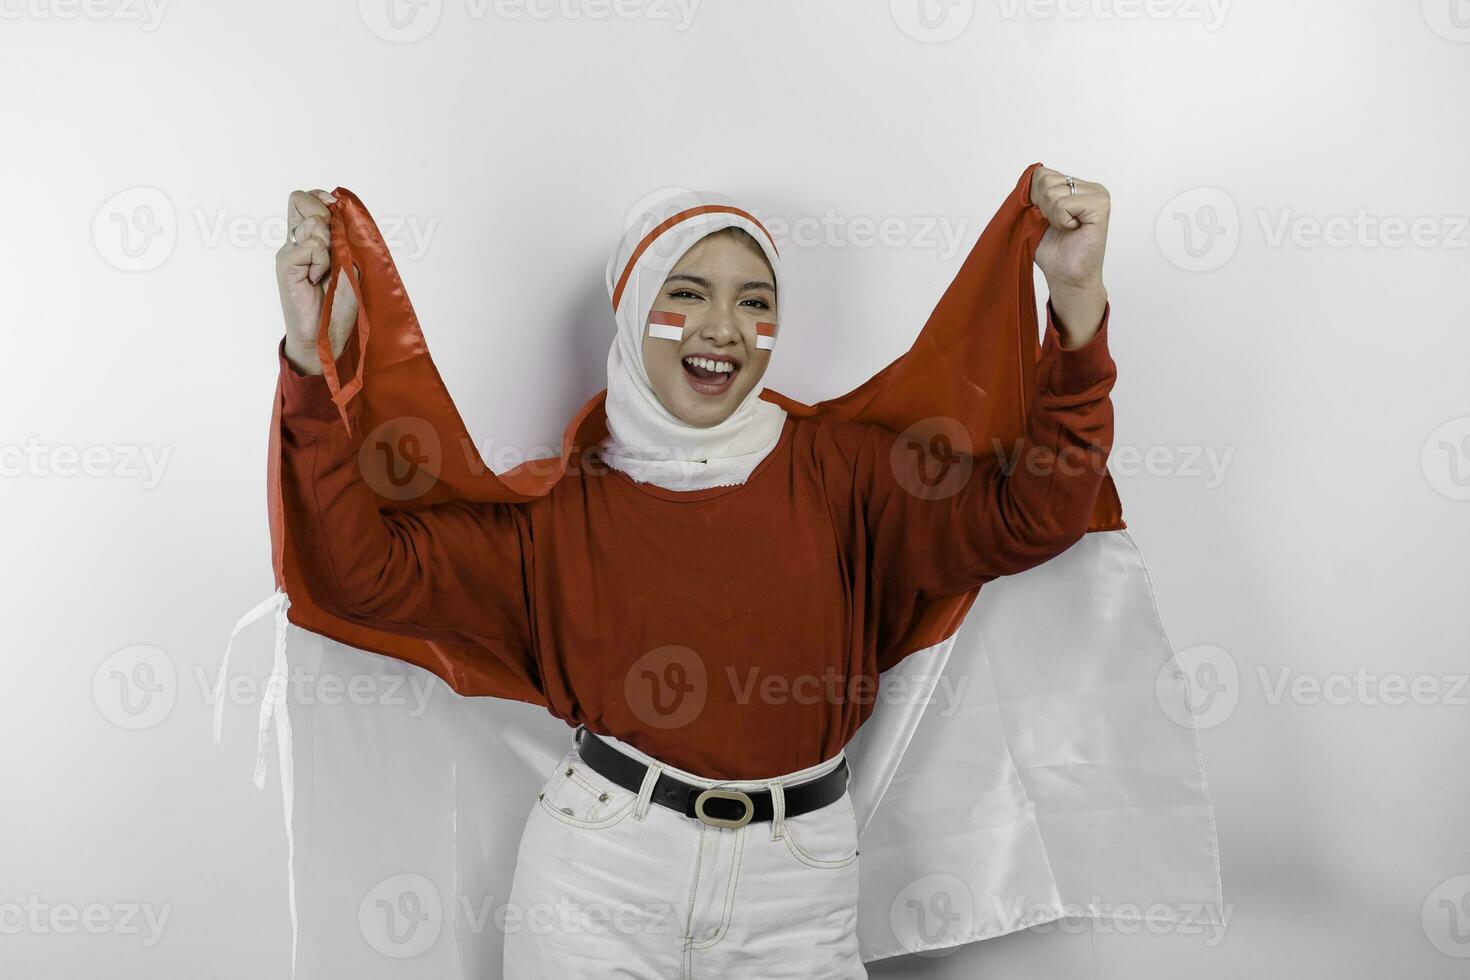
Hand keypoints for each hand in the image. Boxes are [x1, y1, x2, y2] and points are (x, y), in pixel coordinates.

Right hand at [276, 188, 358, 374]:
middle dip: (323, 212)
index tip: (335, 207)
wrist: (326, 335)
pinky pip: (311, 246)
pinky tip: (317, 280)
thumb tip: (338, 213)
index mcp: (309, 239)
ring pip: (312, 223)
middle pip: (299, 199)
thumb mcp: (348, 265)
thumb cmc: (338, 304)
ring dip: (329, 244)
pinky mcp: (285, 265)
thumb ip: (342, 240)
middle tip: (331, 241)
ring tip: (326, 270)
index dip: (321, 197)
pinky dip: (322, 262)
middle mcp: (296, 241)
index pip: (307, 200)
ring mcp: (289, 252)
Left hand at [1030, 167, 1108, 344]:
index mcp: (1076, 186)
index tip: (1045, 218)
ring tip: (1066, 229)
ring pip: (1052, 192)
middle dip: (1042, 207)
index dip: (1034, 197)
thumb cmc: (1053, 250)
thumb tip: (1031, 174)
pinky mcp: (1100, 206)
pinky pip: (1063, 204)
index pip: (1041, 174)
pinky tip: (1072, 230)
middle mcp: (1089, 187)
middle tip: (1056, 225)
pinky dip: (1061, 221)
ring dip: (1052, 216)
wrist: (1066, 276)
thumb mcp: (1037, 216)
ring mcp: (1098, 194)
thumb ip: (1035, 192)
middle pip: (1045, 180)